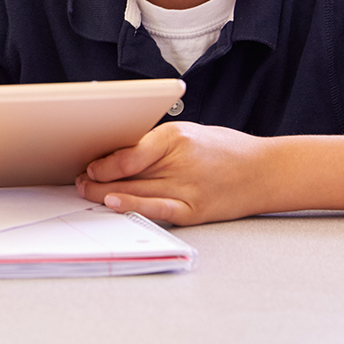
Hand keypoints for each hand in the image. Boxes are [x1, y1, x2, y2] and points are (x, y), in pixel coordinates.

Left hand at [76, 122, 273, 225]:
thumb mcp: (188, 133)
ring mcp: (188, 189)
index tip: (89, 166)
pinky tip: (113, 205)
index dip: (104, 163)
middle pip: (127, 175)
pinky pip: (157, 210)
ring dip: (105, 194)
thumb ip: (154, 144)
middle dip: (97, 180)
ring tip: (87, 193)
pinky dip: (132, 207)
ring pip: (136, 192)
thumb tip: (116, 155)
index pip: (130, 153)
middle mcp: (180, 162)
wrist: (263, 171)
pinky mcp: (194, 210)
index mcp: (176, 137)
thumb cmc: (223, 149)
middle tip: (79, 181)